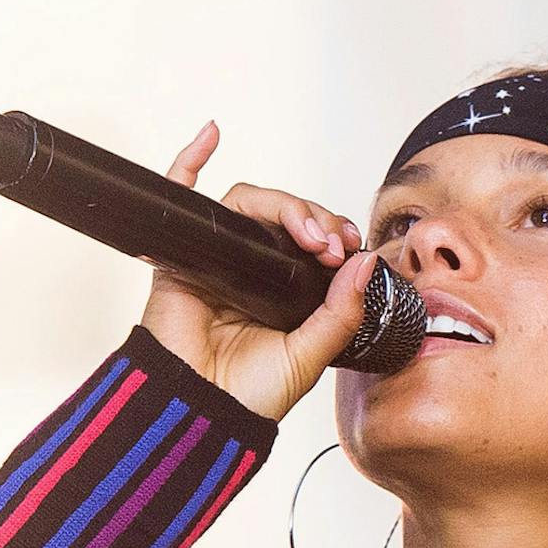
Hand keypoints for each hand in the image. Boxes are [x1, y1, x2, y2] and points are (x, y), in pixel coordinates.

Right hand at [137, 120, 376, 423]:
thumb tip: (367, 261)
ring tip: (306, 230)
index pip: (312, 241)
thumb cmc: (250, 395)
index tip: (349, 252)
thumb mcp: (312, 354)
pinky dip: (191, 160)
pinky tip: (211, 133)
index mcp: (285, 291)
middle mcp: (252, 270)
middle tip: (330, 243)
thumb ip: (341, 312)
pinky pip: (182, 196)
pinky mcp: (181, 257)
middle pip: (282, 216)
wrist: (203, 413)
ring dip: (281, 205)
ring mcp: (216, 259)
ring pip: (248, 204)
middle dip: (314, 218)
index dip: (333, 234)